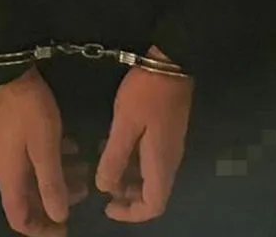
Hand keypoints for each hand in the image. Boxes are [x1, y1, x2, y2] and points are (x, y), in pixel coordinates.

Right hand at [0, 66, 72, 235]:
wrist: (8, 72)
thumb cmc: (28, 112)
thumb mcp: (45, 148)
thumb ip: (52, 183)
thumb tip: (59, 216)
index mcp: (10, 177)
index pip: (20, 219)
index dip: (41, 230)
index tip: (64, 230)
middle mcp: (6, 169)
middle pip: (28, 199)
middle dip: (55, 202)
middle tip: (82, 194)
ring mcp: (10, 150)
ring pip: (34, 176)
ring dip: (59, 177)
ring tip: (84, 170)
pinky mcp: (15, 133)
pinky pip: (35, 156)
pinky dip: (54, 158)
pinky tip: (73, 146)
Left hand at [95, 47, 193, 222]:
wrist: (171, 61)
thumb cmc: (146, 93)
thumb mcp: (124, 125)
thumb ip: (114, 158)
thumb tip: (104, 188)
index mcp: (161, 163)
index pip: (153, 205)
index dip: (131, 213)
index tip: (107, 207)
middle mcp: (171, 159)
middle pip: (154, 193)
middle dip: (128, 197)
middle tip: (104, 186)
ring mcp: (172, 144)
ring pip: (152, 176)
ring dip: (130, 178)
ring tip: (106, 166)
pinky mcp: (169, 130)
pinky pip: (153, 158)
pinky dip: (135, 161)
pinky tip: (117, 146)